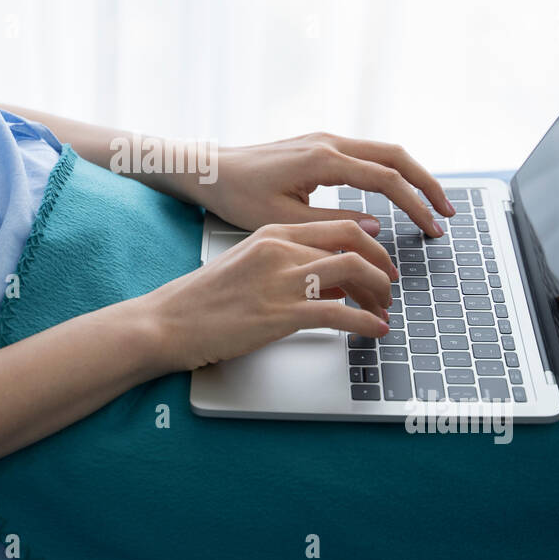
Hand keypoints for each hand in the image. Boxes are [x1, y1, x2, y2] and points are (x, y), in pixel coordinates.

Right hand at [139, 220, 393, 371]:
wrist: (169, 321)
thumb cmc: (204, 300)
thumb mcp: (250, 268)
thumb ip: (292, 268)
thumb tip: (334, 283)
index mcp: (272, 233)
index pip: (339, 227)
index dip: (371, 244)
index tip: (381, 261)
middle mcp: (280, 250)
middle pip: (353, 245)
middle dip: (382, 267)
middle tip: (389, 288)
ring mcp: (281, 281)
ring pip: (353, 272)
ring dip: (378, 293)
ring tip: (384, 311)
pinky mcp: (281, 315)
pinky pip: (340, 313)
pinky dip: (366, 322)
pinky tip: (375, 331)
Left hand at [188, 132, 455, 236]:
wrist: (210, 170)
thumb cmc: (237, 195)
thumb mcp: (283, 221)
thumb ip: (332, 225)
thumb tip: (375, 228)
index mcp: (323, 159)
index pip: (386, 180)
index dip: (415, 205)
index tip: (433, 228)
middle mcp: (329, 142)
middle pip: (396, 156)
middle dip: (426, 184)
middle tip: (447, 213)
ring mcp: (326, 139)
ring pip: (384, 151)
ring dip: (411, 176)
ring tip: (429, 205)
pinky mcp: (319, 145)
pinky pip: (367, 154)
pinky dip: (390, 172)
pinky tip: (397, 193)